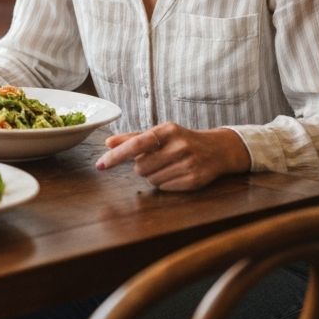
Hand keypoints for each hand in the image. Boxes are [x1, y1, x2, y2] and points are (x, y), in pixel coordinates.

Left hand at [96, 122, 250, 190]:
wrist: (218, 149)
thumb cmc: (182, 140)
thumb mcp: (160, 133)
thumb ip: (133, 137)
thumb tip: (107, 142)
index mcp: (167, 131)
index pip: (136, 144)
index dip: (116, 156)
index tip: (100, 165)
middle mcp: (179, 146)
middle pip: (141, 167)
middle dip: (141, 167)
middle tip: (155, 160)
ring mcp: (188, 164)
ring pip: (152, 179)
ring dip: (153, 176)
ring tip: (167, 166)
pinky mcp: (195, 180)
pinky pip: (165, 188)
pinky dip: (165, 183)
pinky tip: (176, 174)